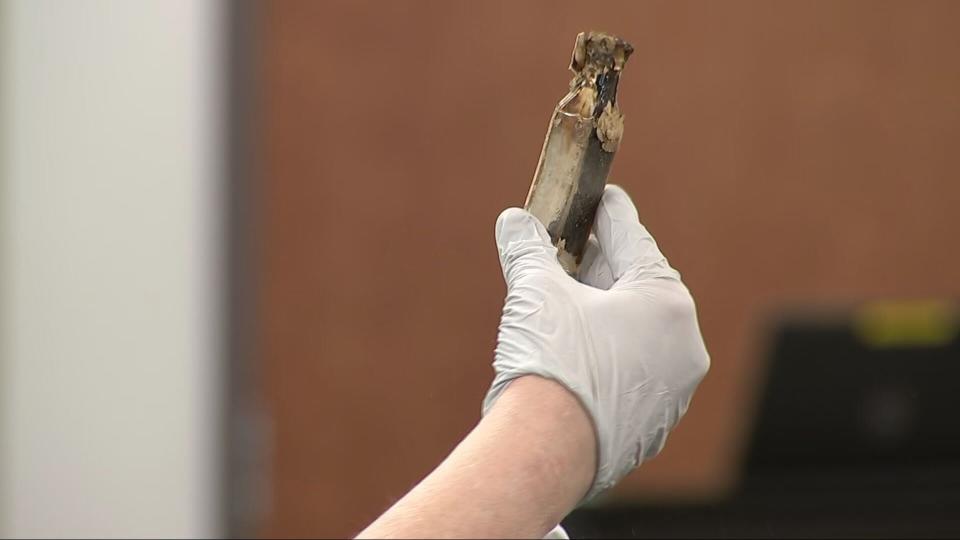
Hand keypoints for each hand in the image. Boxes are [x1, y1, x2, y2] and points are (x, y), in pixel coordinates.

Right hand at [484, 184, 709, 500]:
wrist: (546, 453)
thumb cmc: (551, 362)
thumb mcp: (536, 292)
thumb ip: (528, 250)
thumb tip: (515, 221)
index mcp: (666, 302)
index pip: (633, 239)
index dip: (610, 213)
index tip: (601, 196)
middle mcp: (682, 344)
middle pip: (637, 287)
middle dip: (602, 265)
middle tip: (572, 246)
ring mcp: (672, 389)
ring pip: (636, 333)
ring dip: (603, 313)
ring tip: (566, 299)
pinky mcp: (653, 423)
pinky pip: (631, 372)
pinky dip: (606, 354)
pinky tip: (576, 352)